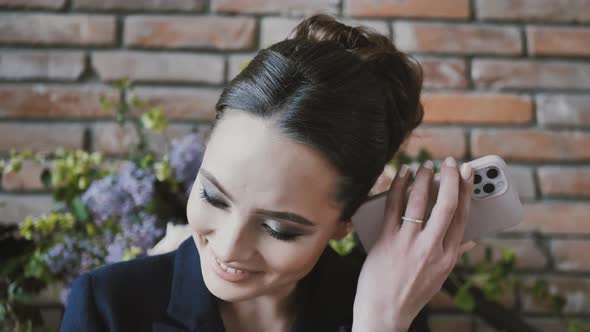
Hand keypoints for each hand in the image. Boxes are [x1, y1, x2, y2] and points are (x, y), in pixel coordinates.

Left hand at [352, 157, 474, 331]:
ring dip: (424, 178)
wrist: (383, 314)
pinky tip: (402, 174)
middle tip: (449, 161)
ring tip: (425, 165)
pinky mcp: (386, 240)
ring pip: (420, 202)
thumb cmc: (410, 293)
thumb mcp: (439, 277)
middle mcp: (431, 249)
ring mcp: (408, 244)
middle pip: (446, 205)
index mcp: (448, 257)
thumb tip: (471, 240)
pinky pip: (393, 206)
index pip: (463, 217)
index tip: (467, 172)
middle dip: (450, 178)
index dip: (467, 191)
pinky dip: (399, 186)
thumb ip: (453, 254)